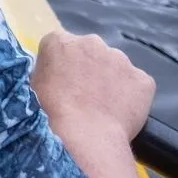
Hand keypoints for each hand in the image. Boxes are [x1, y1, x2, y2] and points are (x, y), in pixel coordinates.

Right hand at [30, 30, 154, 143]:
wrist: (86, 136)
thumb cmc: (51, 113)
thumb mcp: (34, 85)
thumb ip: (46, 70)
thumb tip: (56, 74)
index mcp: (60, 41)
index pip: (61, 46)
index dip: (63, 65)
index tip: (64, 83)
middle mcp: (92, 41)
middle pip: (91, 52)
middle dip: (90, 69)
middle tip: (86, 96)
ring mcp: (121, 59)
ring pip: (116, 67)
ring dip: (111, 81)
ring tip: (105, 109)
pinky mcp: (142, 79)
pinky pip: (136, 85)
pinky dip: (132, 97)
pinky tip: (122, 114)